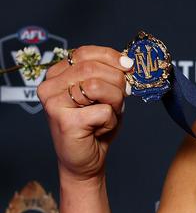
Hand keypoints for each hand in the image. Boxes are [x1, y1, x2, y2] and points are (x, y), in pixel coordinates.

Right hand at [37, 45, 133, 182]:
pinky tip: (99, 129)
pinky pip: (103, 110)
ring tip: (108, 114)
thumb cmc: (95, 124)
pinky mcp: (65, 122)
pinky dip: (111, 120)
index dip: (111, 57)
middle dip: (117, 81)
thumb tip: (128, 62)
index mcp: (56, 74)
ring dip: (115, 101)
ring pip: (98, 86)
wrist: (85, 160)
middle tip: (122, 97)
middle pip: (93, 68)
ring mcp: (54, 104)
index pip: (84, 52)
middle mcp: (49, 86)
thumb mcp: (104, 91)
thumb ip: (110, 73)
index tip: (128, 65)